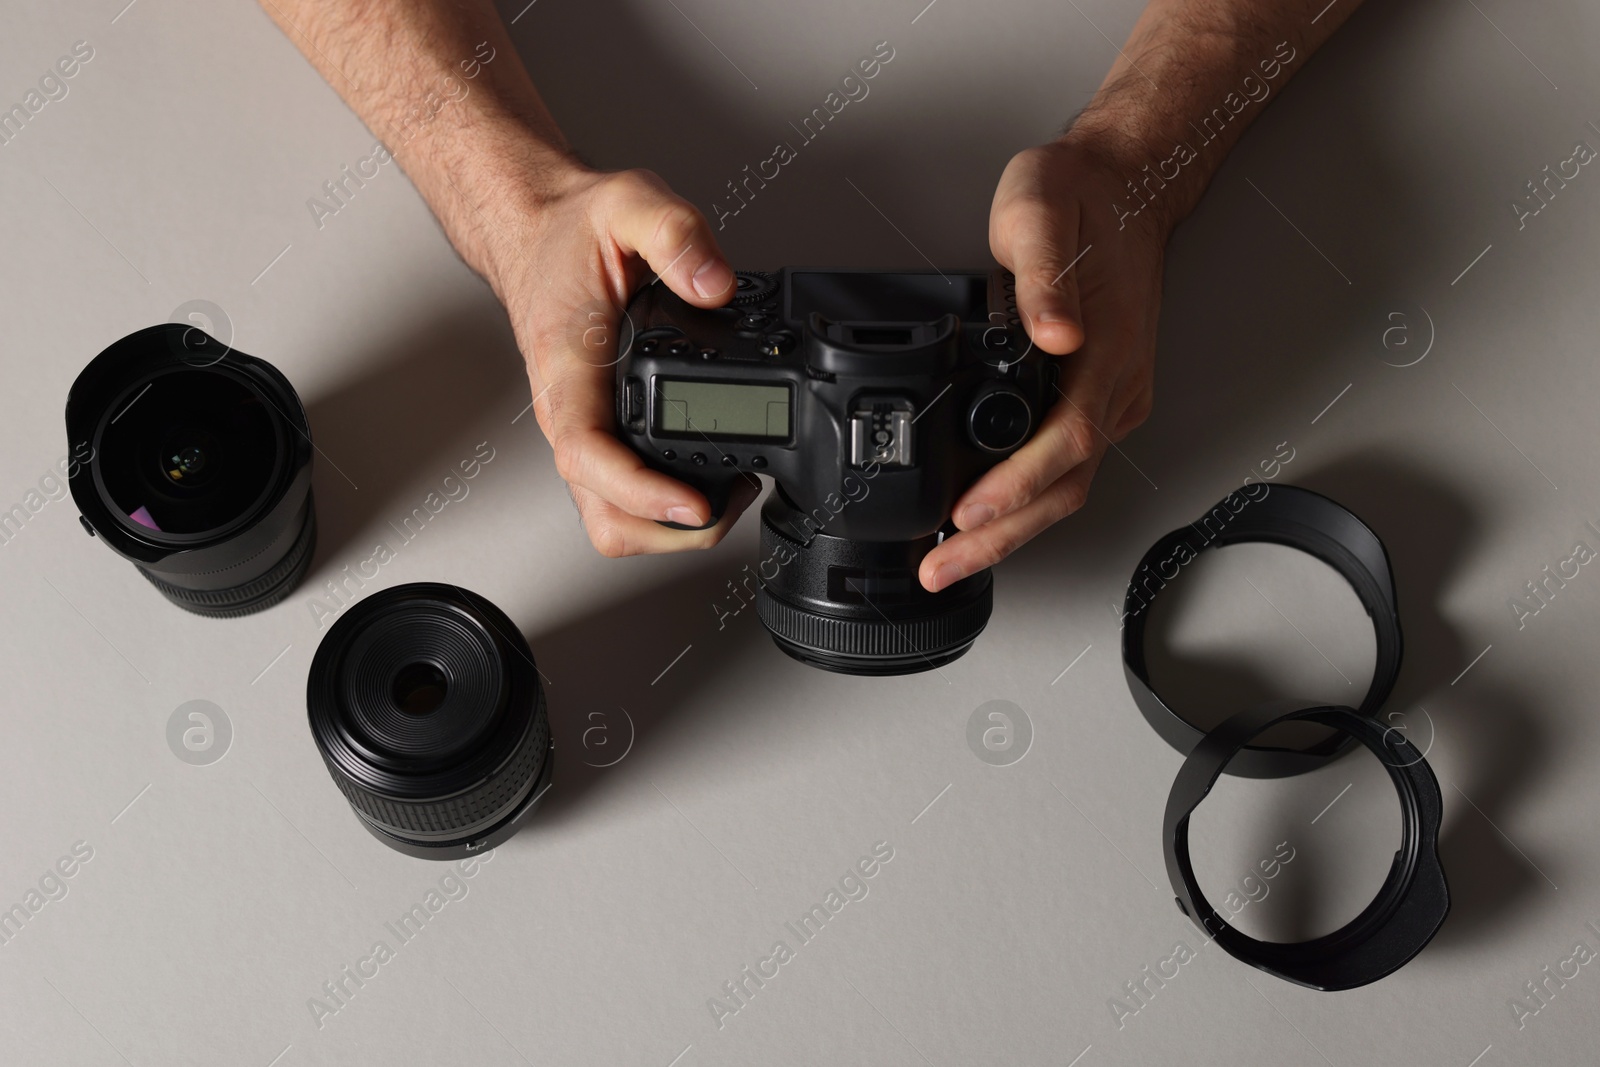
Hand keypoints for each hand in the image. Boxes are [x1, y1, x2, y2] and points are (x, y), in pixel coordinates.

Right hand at [486, 164, 760, 555]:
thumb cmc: (569, 231)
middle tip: (731, 502)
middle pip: (605, 514)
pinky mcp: (599, 434)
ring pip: (612, 518)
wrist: (535, 233)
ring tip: (726, 497)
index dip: (641, 492)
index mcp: (567, 368)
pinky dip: (663, 508)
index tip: (693, 503)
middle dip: (669, 530)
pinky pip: (622, 497)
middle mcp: (568, 413)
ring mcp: (583, 431)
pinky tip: (706, 482)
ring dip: (668, 529)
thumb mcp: (627, 203)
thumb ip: (676, 234)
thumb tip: (715, 283)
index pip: (589, 456)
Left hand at [919, 136, 1166, 591]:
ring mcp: (1112, 396)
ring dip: (1011, 530)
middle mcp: (1116, 385)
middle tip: (941, 567)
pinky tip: (983, 516)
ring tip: (951, 558)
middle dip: (1001, 538)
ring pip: (1068, 487)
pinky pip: (1067, 467)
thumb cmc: (1079, 197)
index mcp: (1105, 350)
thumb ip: (1043, 276)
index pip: (1065, 442)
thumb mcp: (1041, 211)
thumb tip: (1051, 333)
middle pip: (1066, 488)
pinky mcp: (1099, 398)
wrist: (1126, 185)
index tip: (967, 516)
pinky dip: (1024, 501)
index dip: (1015, 487)